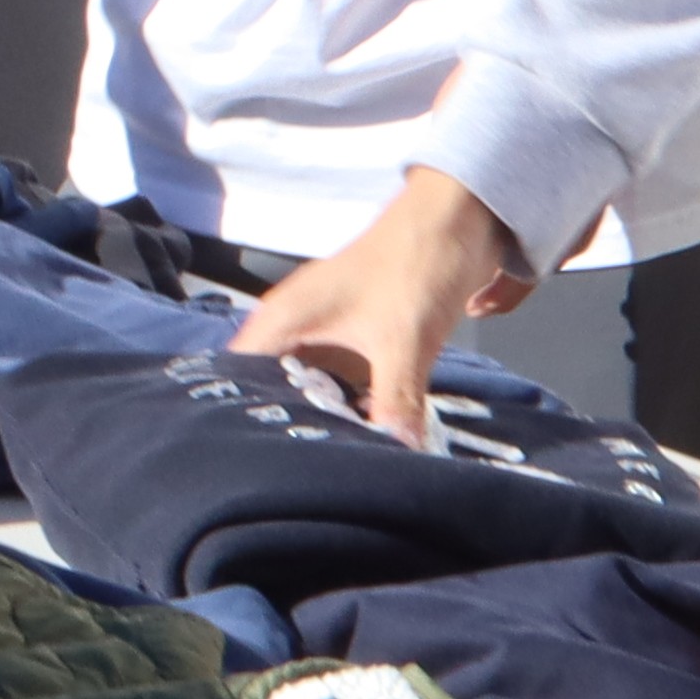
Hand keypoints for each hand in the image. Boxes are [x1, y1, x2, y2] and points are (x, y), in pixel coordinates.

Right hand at [225, 170, 535, 445]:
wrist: (464, 218)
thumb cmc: (416, 262)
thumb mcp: (403, 339)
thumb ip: (394, 400)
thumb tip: (396, 452)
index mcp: (282, 322)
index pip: (236, 381)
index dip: (239, 421)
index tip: (249, 465)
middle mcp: (294, 332)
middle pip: (271, 396)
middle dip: (287, 434)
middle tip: (294, 480)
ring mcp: (325, 339)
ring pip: (310, 397)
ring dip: (324, 427)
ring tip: (326, 473)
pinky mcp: (354, 346)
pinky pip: (342, 391)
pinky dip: (352, 414)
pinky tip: (364, 444)